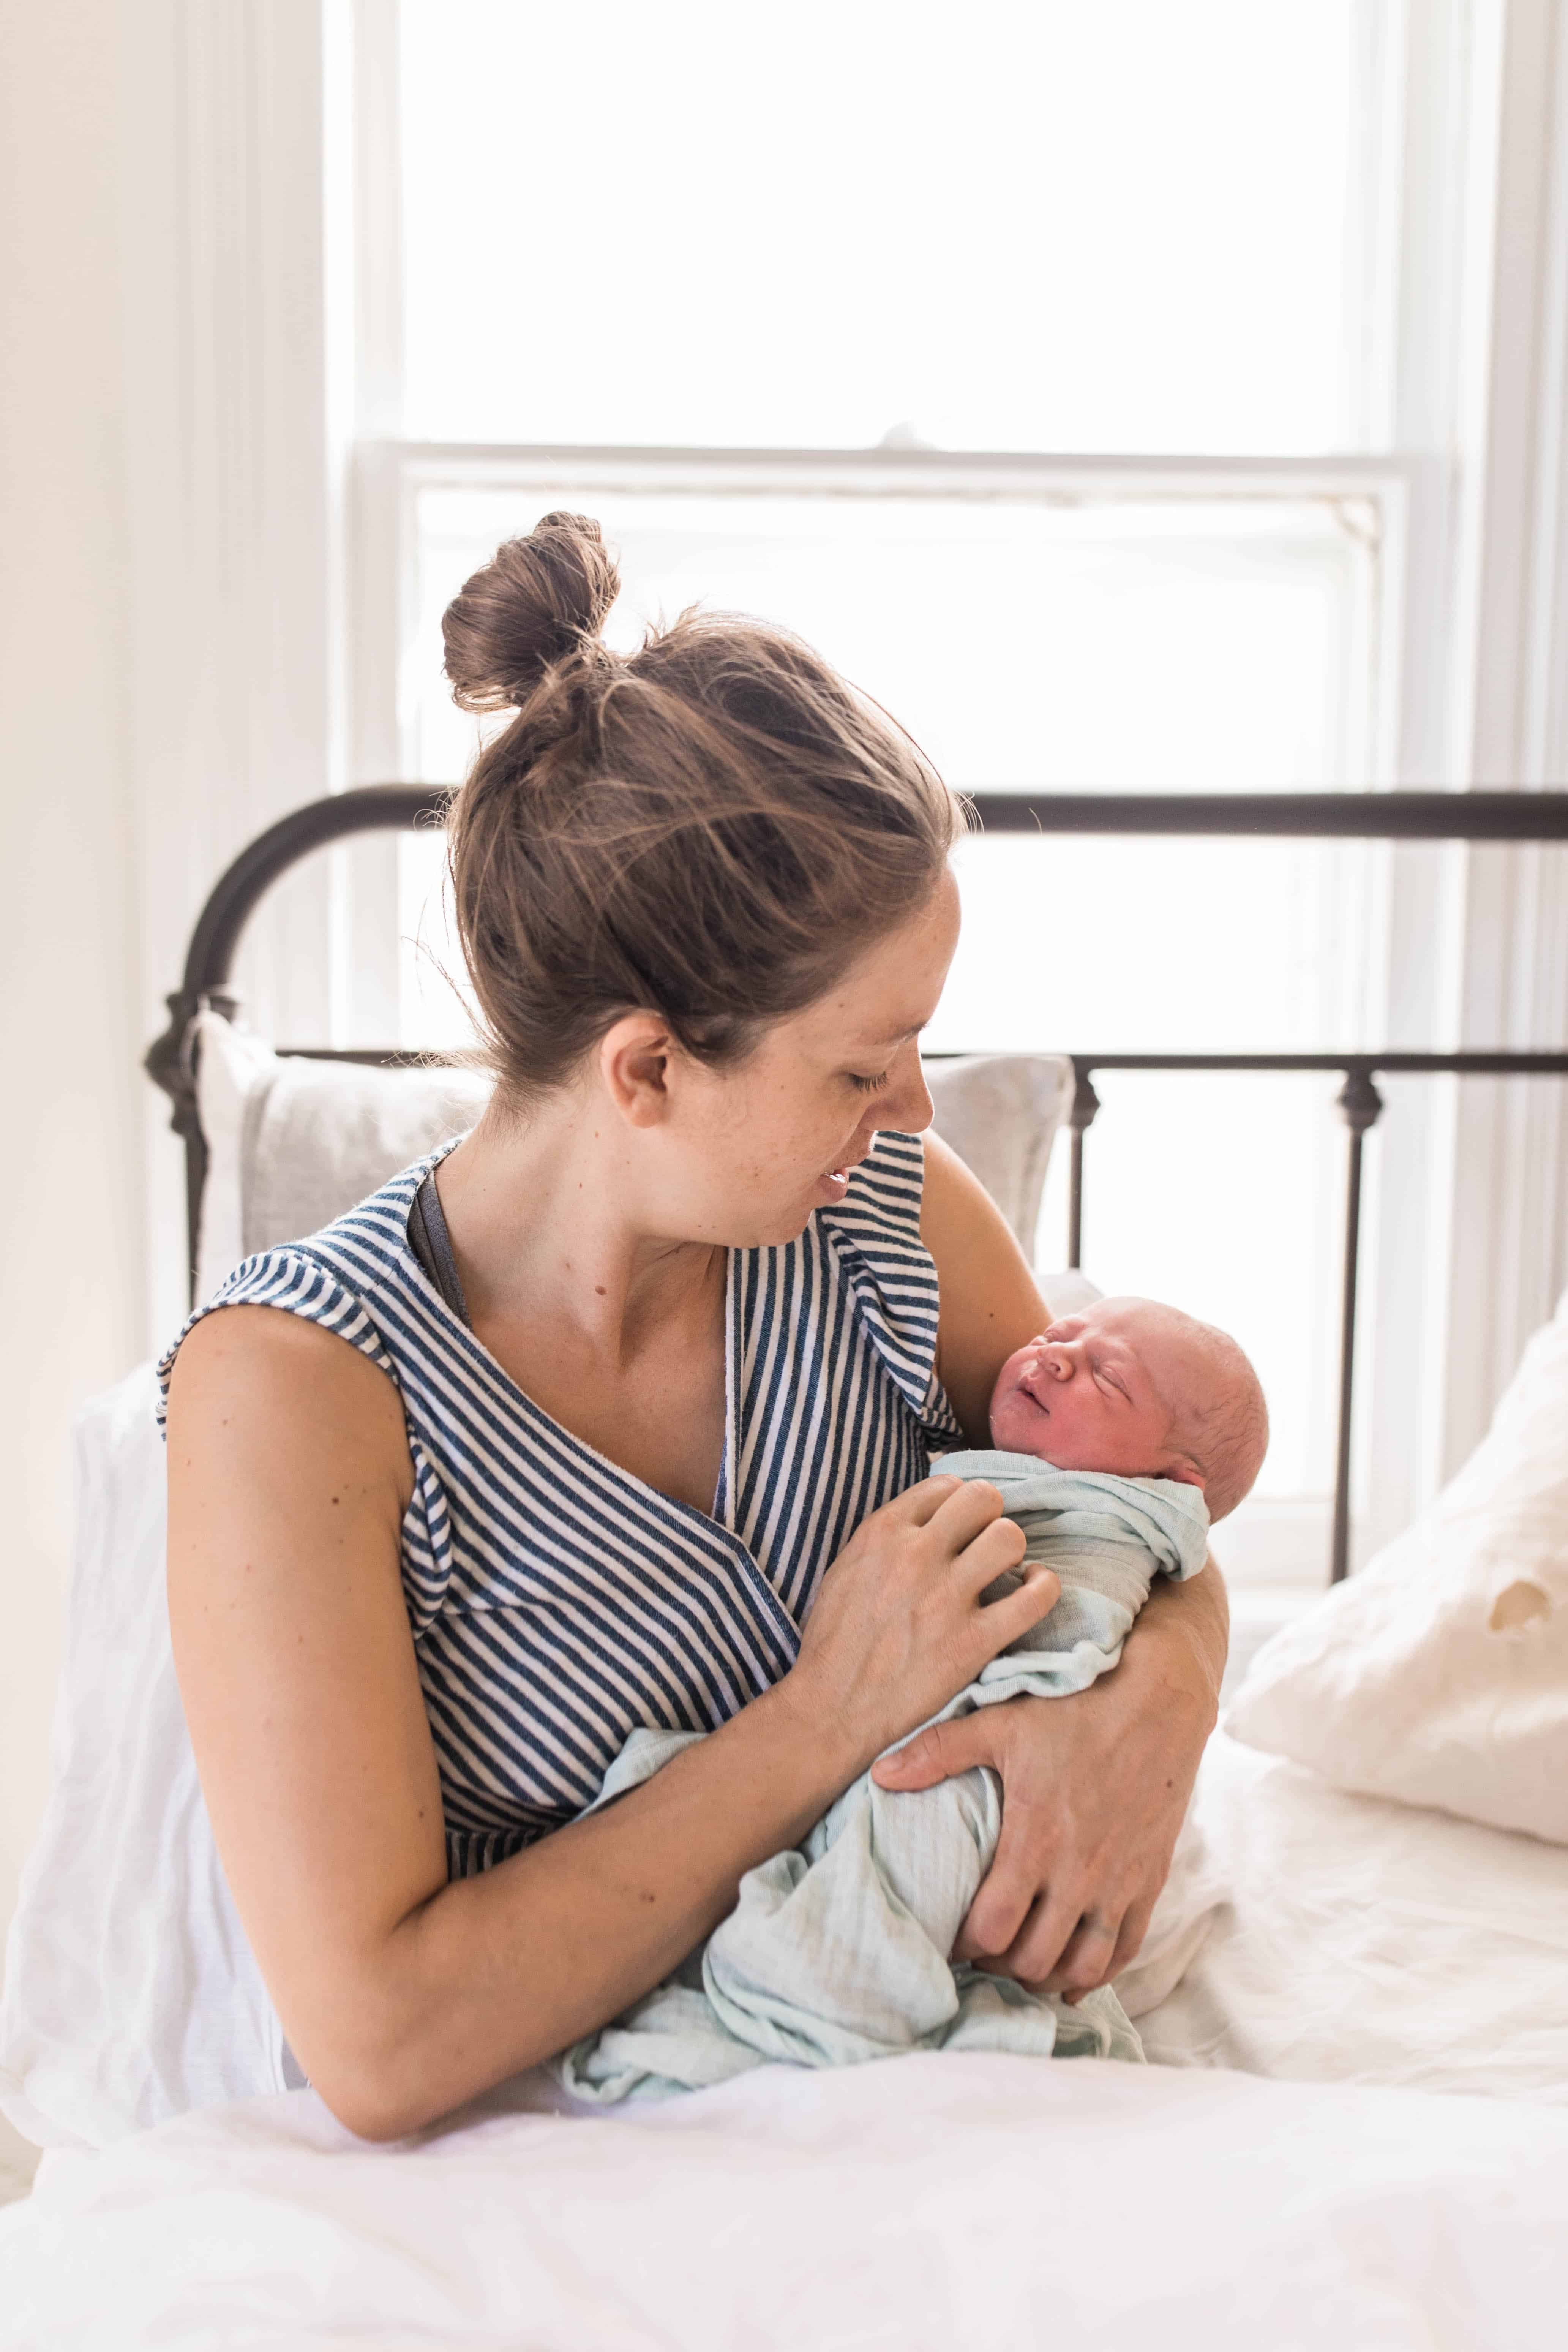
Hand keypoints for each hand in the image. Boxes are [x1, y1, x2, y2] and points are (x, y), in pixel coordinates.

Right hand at [785, 1478, 1060, 1773]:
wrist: (832, 1708)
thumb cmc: (835, 1642)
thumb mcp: (846, 1567)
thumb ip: (887, 1537)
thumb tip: (929, 1515)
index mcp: (882, 1533)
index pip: (946, 1485)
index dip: (959, 1503)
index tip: (959, 1526)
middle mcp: (917, 1555)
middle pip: (983, 1499)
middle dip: (988, 1517)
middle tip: (982, 1545)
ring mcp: (947, 1598)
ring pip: (1010, 1537)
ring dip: (1011, 1551)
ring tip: (1002, 1569)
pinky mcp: (974, 1641)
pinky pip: (1035, 1596)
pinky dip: (1043, 1586)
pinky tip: (1032, 1589)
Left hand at [870, 1571, 1223, 1996]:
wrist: (1159, 1703)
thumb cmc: (1076, 1711)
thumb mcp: (1002, 1723)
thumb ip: (938, 1752)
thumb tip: (878, 1774)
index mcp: (1037, 1839)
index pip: (993, 1928)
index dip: (965, 1945)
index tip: (950, 1939)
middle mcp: (1080, 1872)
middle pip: (1033, 1959)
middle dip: (1000, 1966)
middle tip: (981, 1952)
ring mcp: (1120, 1883)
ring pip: (1081, 1967)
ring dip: (1048, 1978)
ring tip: (1022, 1966)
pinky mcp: (1151, 1882)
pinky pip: (1125, 1952)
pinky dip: (1097, 1974)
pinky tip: (1073, 1976)